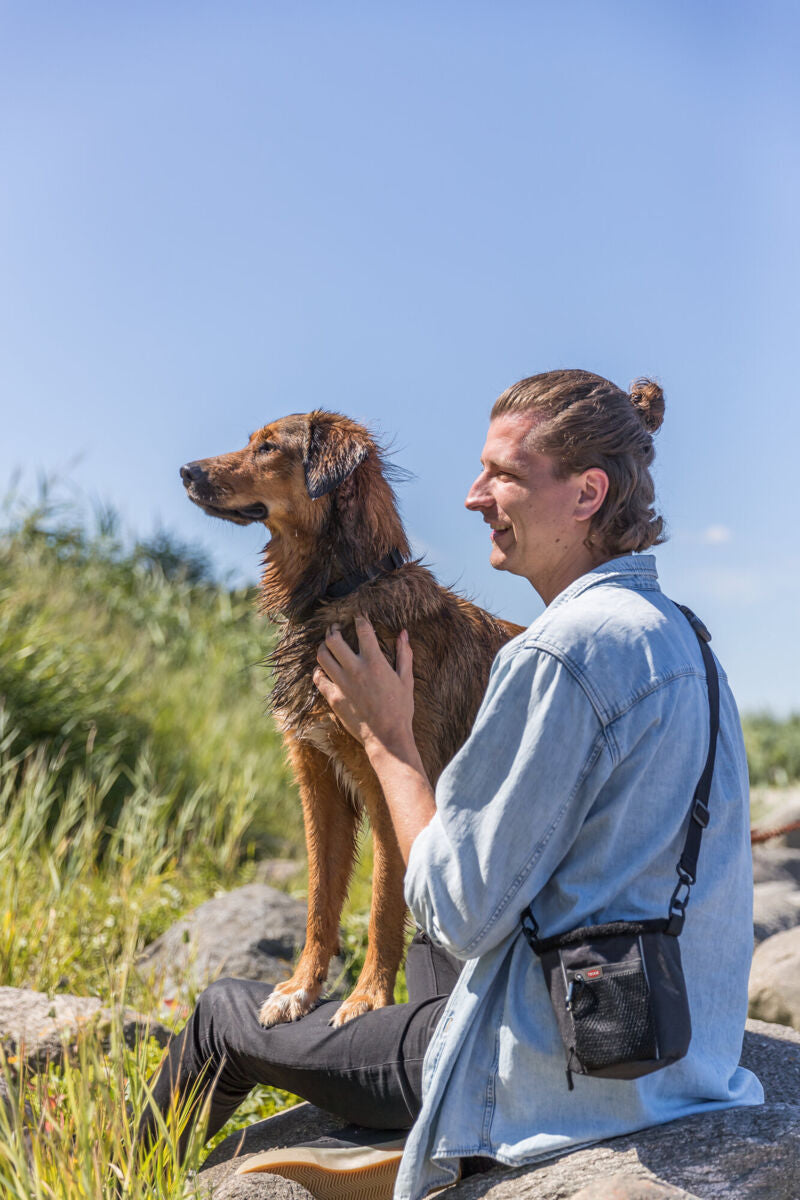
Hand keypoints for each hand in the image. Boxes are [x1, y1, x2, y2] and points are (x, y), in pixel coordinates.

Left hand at [314, 616, 414, 758]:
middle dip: (333, 629)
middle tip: (335, 627)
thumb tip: (403, 633)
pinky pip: (318, 678)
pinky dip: (319, 670)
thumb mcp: (406, 680)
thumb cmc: (400, 709)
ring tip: (327, 644)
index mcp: (375, 662)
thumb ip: (404, 654)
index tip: (358, 616)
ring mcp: (341, 684)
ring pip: (322, 656)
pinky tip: (324, 669)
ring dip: (323, 646)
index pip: (362, 630)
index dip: (359, 618)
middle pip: (334, 639)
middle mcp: (355, 669)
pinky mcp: (333, 698)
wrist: (387, 737)